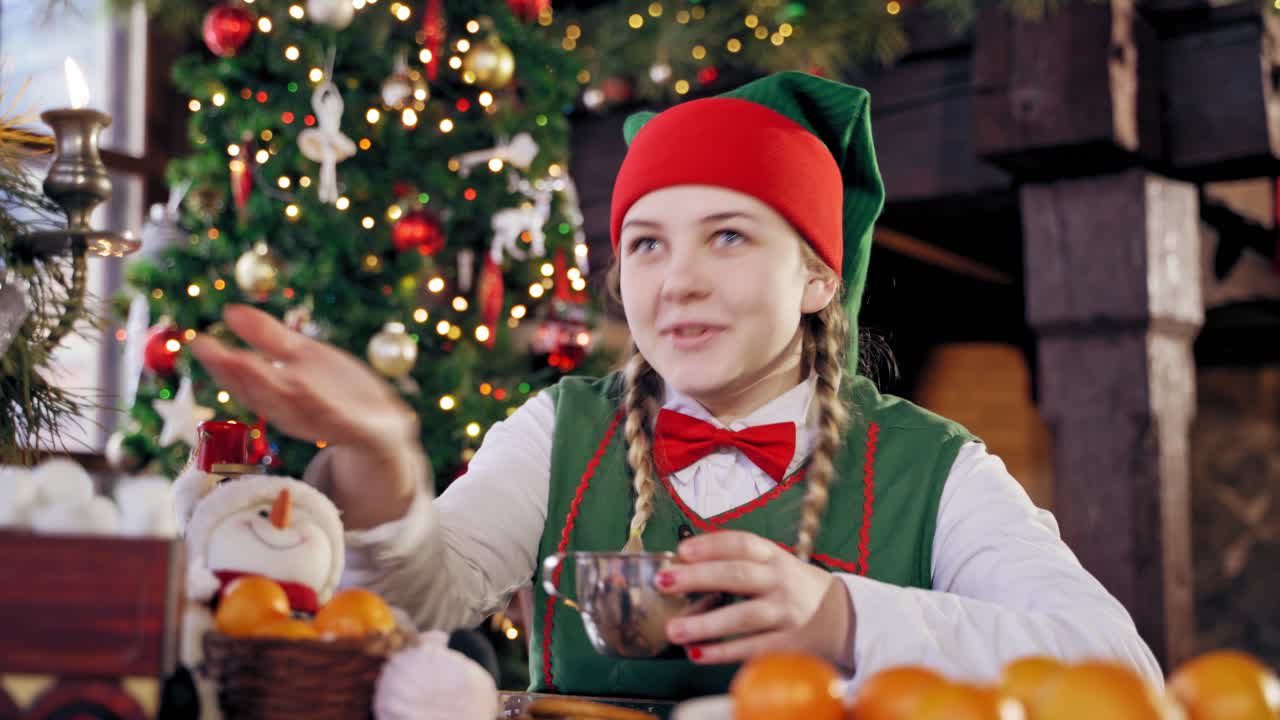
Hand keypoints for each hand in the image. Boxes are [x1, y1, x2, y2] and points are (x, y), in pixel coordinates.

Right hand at [190, 305, 422, 524]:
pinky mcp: (354, 426)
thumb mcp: (300, 355)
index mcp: (277, 391)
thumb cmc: (333, 388)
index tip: (199, 343)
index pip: (243, 378)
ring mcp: (322, 419)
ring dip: (266, 386)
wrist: (381, 424)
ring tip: (243, 362)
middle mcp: (293, 408)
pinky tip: (304, 386)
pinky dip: (320, 406)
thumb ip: (266, 337)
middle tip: (210, 351)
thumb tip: (229, 311)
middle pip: (260, 391)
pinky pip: (335, 418)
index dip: (220, 363)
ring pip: (289, 405)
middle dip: (235, 372)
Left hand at [656, 530, 855, 668]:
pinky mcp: (789, 643)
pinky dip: (723, 652)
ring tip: (674, 630)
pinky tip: (697, 653)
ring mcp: (786, 613)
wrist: (843, 616)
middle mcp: (780, 581)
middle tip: (663, 581)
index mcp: (774, 557)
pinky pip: (752, 648)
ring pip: (743, 616)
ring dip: (705, 624)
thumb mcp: (775, 566)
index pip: (741, 543)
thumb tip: (682, 568)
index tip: (681, 551)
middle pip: (737, 575)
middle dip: (697, 577)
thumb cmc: (793, 588)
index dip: (710, 545)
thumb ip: (738, 565)